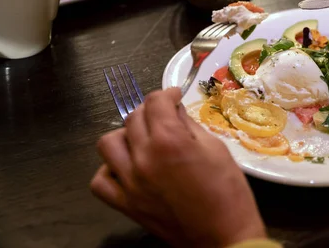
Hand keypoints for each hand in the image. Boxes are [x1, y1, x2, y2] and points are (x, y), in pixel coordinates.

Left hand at [90, 88, 265, 247]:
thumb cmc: (228, 192)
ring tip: (143, 140)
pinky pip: (100, 181)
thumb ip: (190, 125)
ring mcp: (130, 183)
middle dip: (150, 111)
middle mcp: (143, 158)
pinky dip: (110, 170)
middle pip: (133, 118)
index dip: (167, 94)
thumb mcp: (216, 149)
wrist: (223, 237)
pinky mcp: (126, 205)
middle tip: (165, 117)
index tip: (174, 97)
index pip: (155, 102)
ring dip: (125, 136)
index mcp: (169, 140)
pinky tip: (127, 168)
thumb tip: (175, 110)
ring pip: (108, 143)